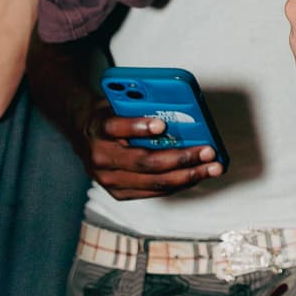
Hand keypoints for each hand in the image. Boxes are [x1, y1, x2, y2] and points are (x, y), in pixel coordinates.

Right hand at [77, 102, 223, 199]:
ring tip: (211, 168)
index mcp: (99, 128)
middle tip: (207, 151)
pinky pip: (154, 191)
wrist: (83, 136)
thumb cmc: (109, 116)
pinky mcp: (119, 193)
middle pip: (145, 162)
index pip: (117, 128)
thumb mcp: (119, 103)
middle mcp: (101, 158)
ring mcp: (109, 180)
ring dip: (187, 175)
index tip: (161, 124)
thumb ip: (140, 107)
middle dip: (181, 158)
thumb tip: (179, 111)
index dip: (139, 127)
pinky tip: (197, 175)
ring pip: (154, 182)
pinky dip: (179, 183)